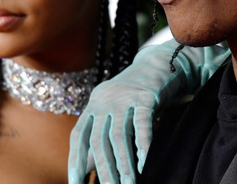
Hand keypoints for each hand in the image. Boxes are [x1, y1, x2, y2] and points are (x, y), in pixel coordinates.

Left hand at [68, 40, 229, 183]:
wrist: (161, 64)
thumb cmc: (135, 97)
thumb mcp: (114, 115)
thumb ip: (99, 138)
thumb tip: (85, 170)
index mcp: (94, 104)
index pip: (79, 135)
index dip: (75, 159)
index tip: (75, 182)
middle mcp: (105, 99)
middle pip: (99, 139)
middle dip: (104, 169)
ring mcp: (125, 96)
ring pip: (119, 136)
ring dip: (124, 164)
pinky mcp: (147, 95)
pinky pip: (143, 124)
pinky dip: (143, 146)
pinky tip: (144, 164)